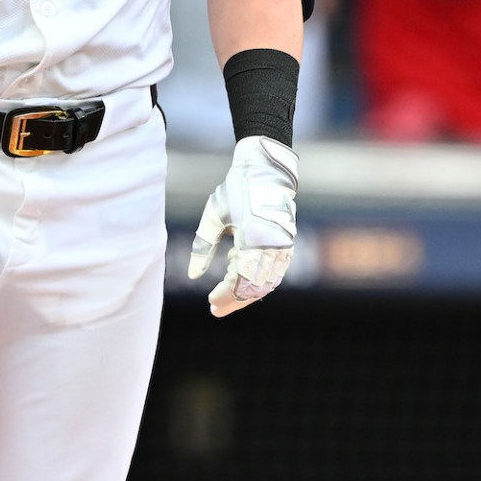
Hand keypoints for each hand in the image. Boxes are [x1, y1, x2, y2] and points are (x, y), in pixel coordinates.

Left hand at [189, 134, 297, 317]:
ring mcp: (282, 247)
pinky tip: (241, 279)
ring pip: (267, 283)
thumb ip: (202, 247)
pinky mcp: (286, 244)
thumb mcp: (212, 216)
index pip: (239, 281)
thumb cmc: (236, 189)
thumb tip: (193, 275)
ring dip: (247, 295)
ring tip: (226, 300)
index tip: (210, 301)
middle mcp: (271, 247)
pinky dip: (259, 281)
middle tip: (215, 310)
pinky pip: (274, 272)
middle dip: (234, 302)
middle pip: (254, 287)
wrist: (267, 170)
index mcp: (252, 239)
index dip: (224, 296)